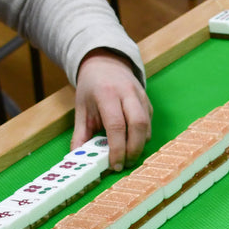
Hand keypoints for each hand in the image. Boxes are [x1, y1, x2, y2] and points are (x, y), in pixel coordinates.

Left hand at [74, 48, 151, 170]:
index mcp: (107, 93)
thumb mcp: (82, 109)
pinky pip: (149, 123)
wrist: (105, 64)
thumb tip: (78, 158)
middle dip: (133, 149)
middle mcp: (127, 93)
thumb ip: (81, 134)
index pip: (116, 125)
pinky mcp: (148, 101)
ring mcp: (140, 96)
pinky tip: (132, 142)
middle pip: (138, 125)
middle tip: (125, 163)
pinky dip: (143, 137)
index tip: (114, 164)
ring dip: (139, 145)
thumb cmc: (92, 88)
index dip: (117, 148)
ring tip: (128, 156)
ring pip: (147, 126)